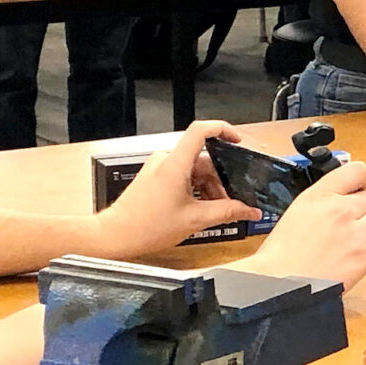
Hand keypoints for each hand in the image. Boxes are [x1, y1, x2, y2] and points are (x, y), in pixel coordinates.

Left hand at [92, 121, 258, 254]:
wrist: (117, 235)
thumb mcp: (195, 220)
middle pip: (203, 158)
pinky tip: (199, 208)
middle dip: (220, 179)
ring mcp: (158, 168)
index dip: (223, 129)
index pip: (201, 130)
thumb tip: (248, 210)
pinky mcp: (154, 177)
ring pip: (194, 170)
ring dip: (207, 187)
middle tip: (230, 199)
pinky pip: (182, 176)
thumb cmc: (145, 226)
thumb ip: (227, 212)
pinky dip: (194, 189)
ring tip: (213, 210)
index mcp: (175, 164)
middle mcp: (165, 161)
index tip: (237, 140)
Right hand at [243, 162, 365, 287]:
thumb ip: (322, 200)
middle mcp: (340, 210)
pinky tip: (357, 253)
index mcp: (319, 196)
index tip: (357, 188)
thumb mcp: (297, 212)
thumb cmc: (281, 254)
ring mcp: (355, 234)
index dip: (359, 181)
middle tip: (349, 222)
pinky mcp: (365, 257)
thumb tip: (341, 195)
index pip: (357, 170)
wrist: (281, 285)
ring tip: (353, 239)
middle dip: (362, 208)